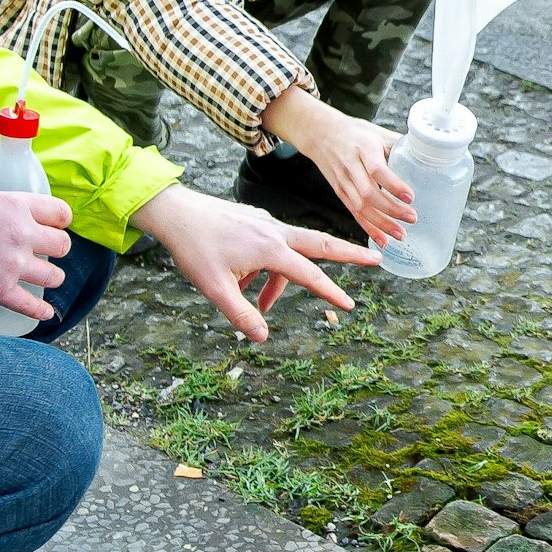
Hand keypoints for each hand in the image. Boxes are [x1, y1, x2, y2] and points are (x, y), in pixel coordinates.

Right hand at [0, 173, 72, 322]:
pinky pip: (29, 305)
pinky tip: (45, 313)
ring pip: (53, 276)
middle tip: (47, 250)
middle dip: (58, 248)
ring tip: (46, 278)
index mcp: (13, 204)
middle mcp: (20, 234)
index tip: (57, 224)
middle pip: (62, 245)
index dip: (60, 218)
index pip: (58, 211)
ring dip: (52, 278)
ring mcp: (12, 265)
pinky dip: (39, 311)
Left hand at [129, 185, 381, 340]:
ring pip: (289, 253)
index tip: (350, 306)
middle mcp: (274, 232)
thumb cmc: (194, 249)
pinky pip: (271, 247)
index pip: (309, 274)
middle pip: (321, 243)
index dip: (331, 293)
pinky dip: (267, 267)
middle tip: (376, 259)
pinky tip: (243, 279)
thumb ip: (242, 315)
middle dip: (349, 253)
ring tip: (259, 304)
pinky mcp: (254, 221)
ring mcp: (265, 224)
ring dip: (282, 280)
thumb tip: (263, 338)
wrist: (175, 213)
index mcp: (270, 248)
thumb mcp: (215, 289)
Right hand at [261, 88, 416, 244]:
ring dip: (381, 224)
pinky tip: (382, 240)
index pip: (377, 169)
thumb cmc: (354, 132)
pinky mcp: (340, 192)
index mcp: (364, 147)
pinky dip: (369, 229)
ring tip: (401, 234)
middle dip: (391, 210)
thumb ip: (398, 145)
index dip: (393, 185)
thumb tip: (426, 156)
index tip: (410, 196)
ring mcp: (344, 181)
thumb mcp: (377, 132)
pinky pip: (354, 213)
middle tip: (412, 218)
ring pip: (360, 207)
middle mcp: (351, 165)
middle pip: (368, 193)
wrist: (321, 133)